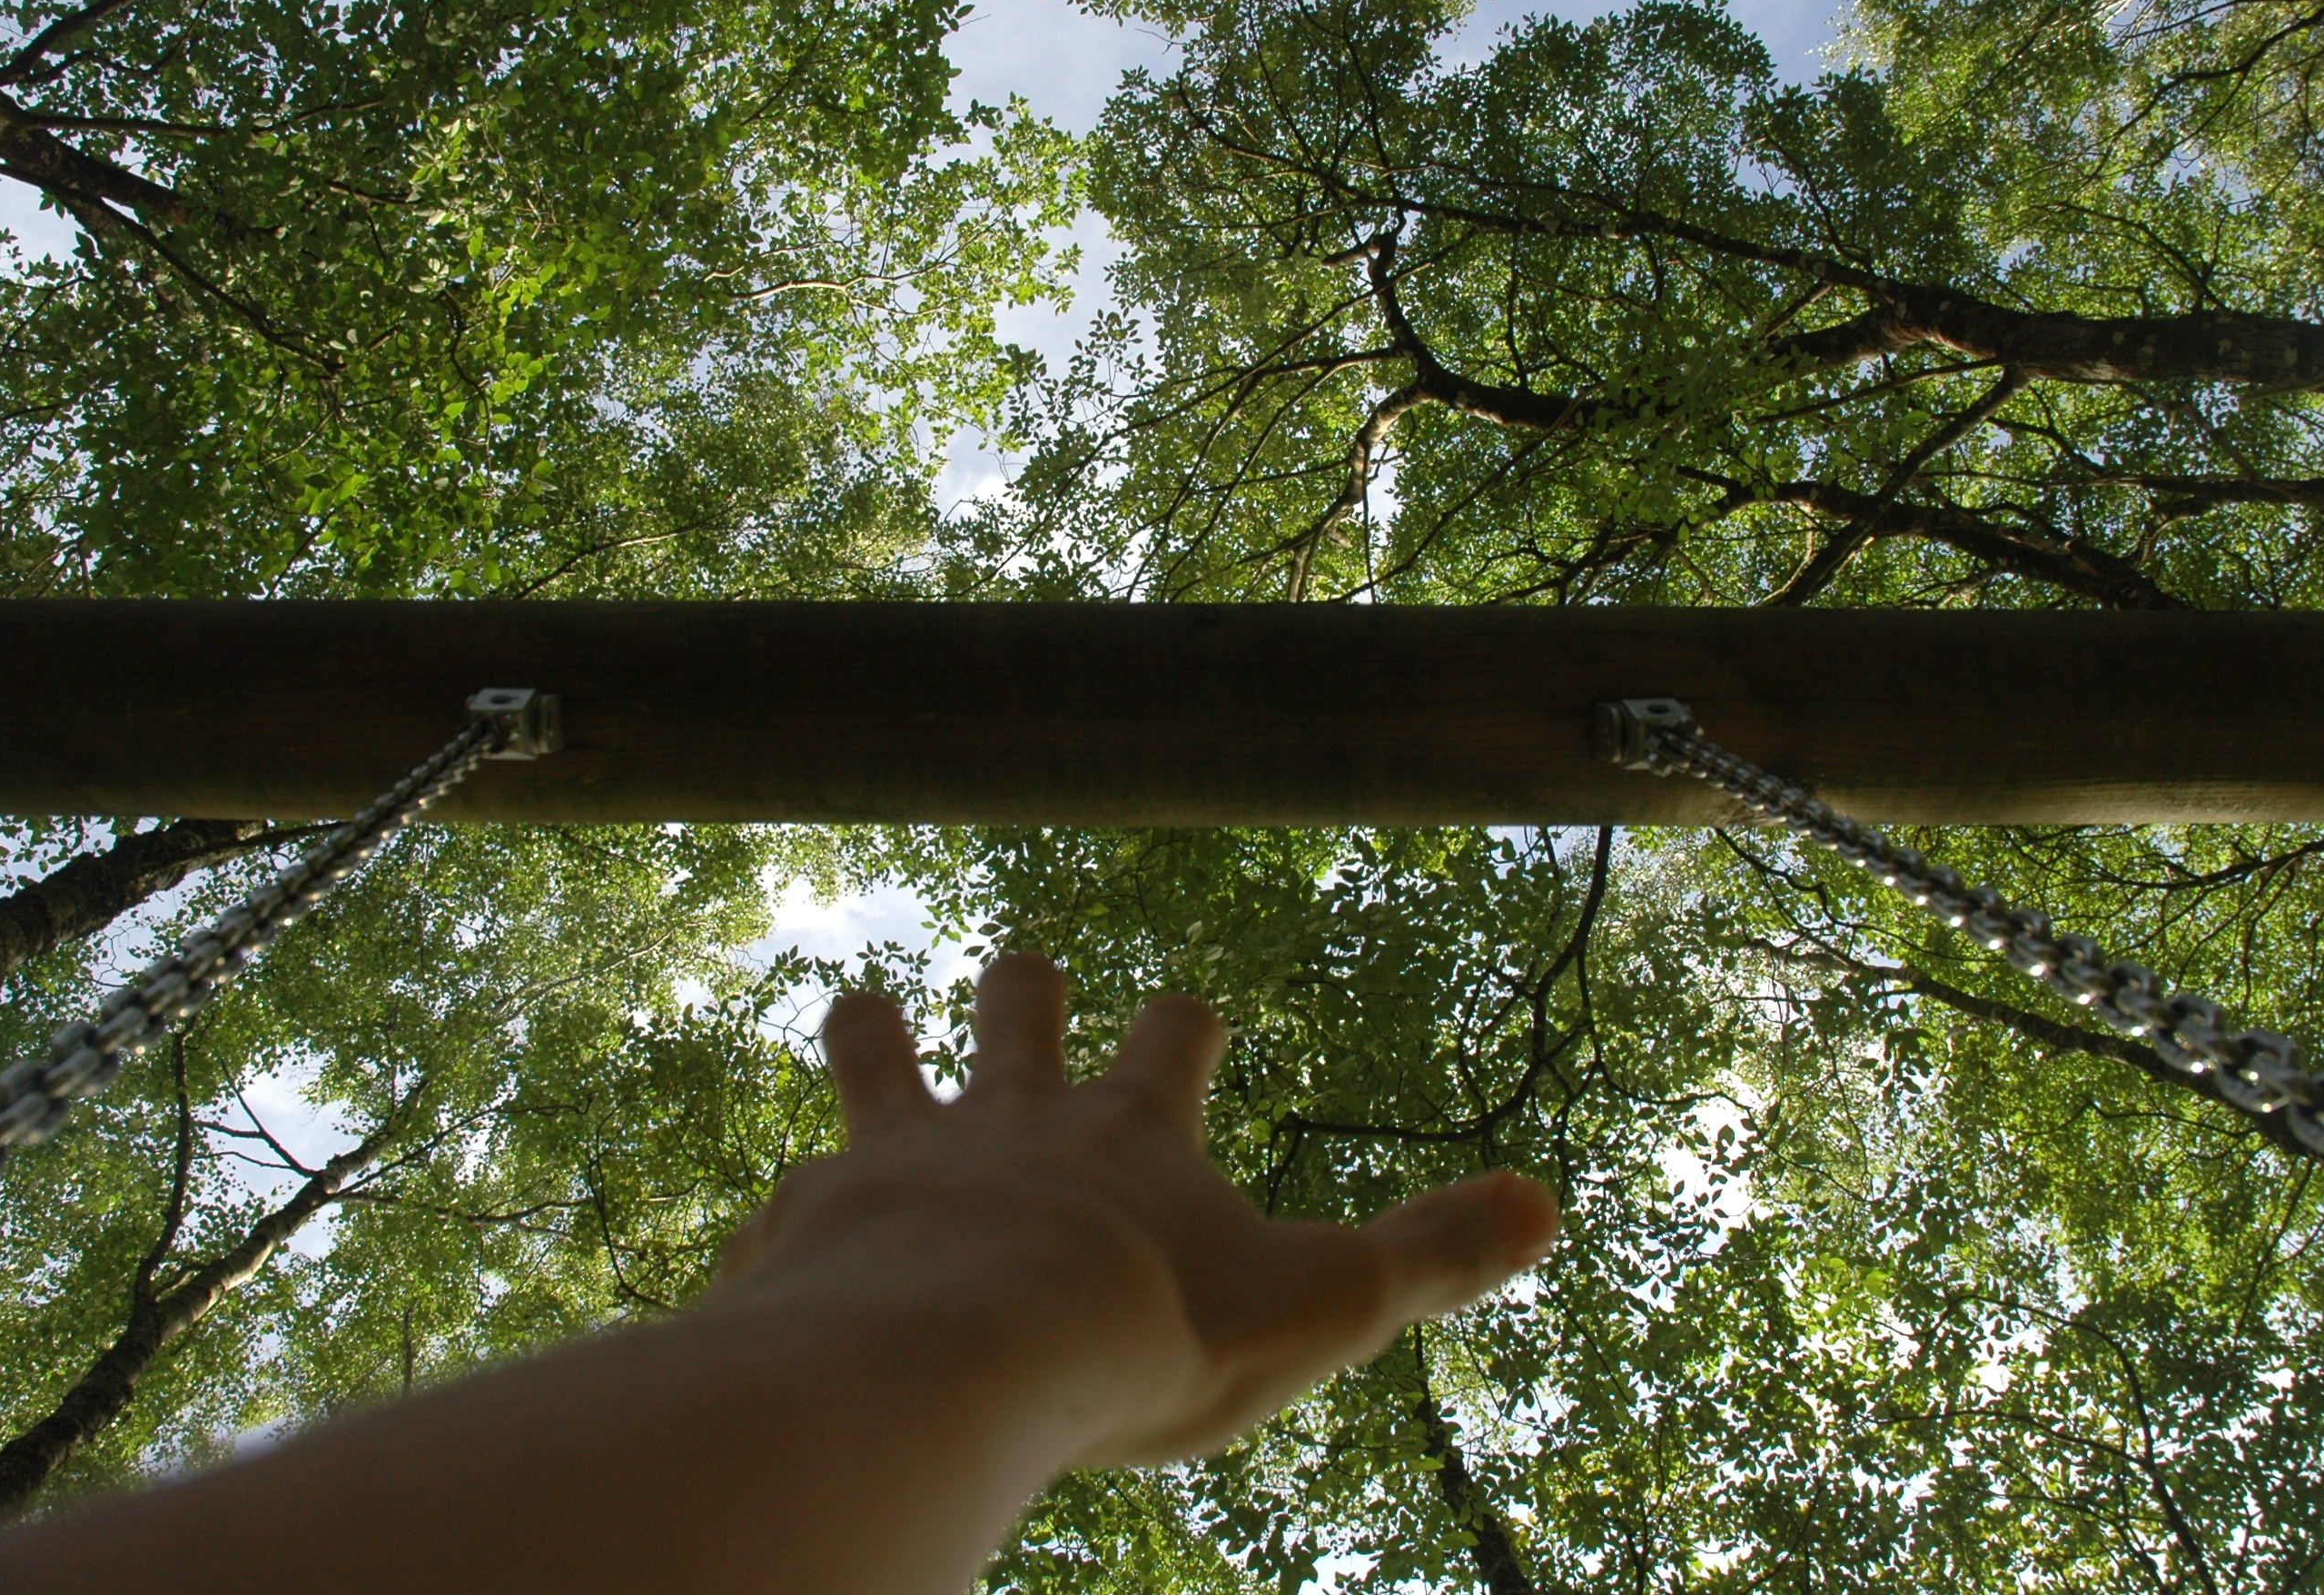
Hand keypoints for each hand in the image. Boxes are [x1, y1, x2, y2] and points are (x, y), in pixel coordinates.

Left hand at [711, 953, 1558, 1465]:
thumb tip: (1547, 1203)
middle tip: (1024, 968)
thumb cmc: (1147, 1331)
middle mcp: (1014, 1115)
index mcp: (1131, 1129)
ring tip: (863, 1010)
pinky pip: (791, 1189)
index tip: (1187, 1017)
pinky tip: (776, 1223)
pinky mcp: (816, 1214)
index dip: (1181, 1024)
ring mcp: (904, 1154)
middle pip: (1019, 1007)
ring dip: (877, 1034)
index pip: (1171, 1033)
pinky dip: (792, 1201)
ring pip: (879, 1053)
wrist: (959, 1356)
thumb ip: (1429, 1257)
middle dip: (1025, 988)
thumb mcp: (1320, 1303)